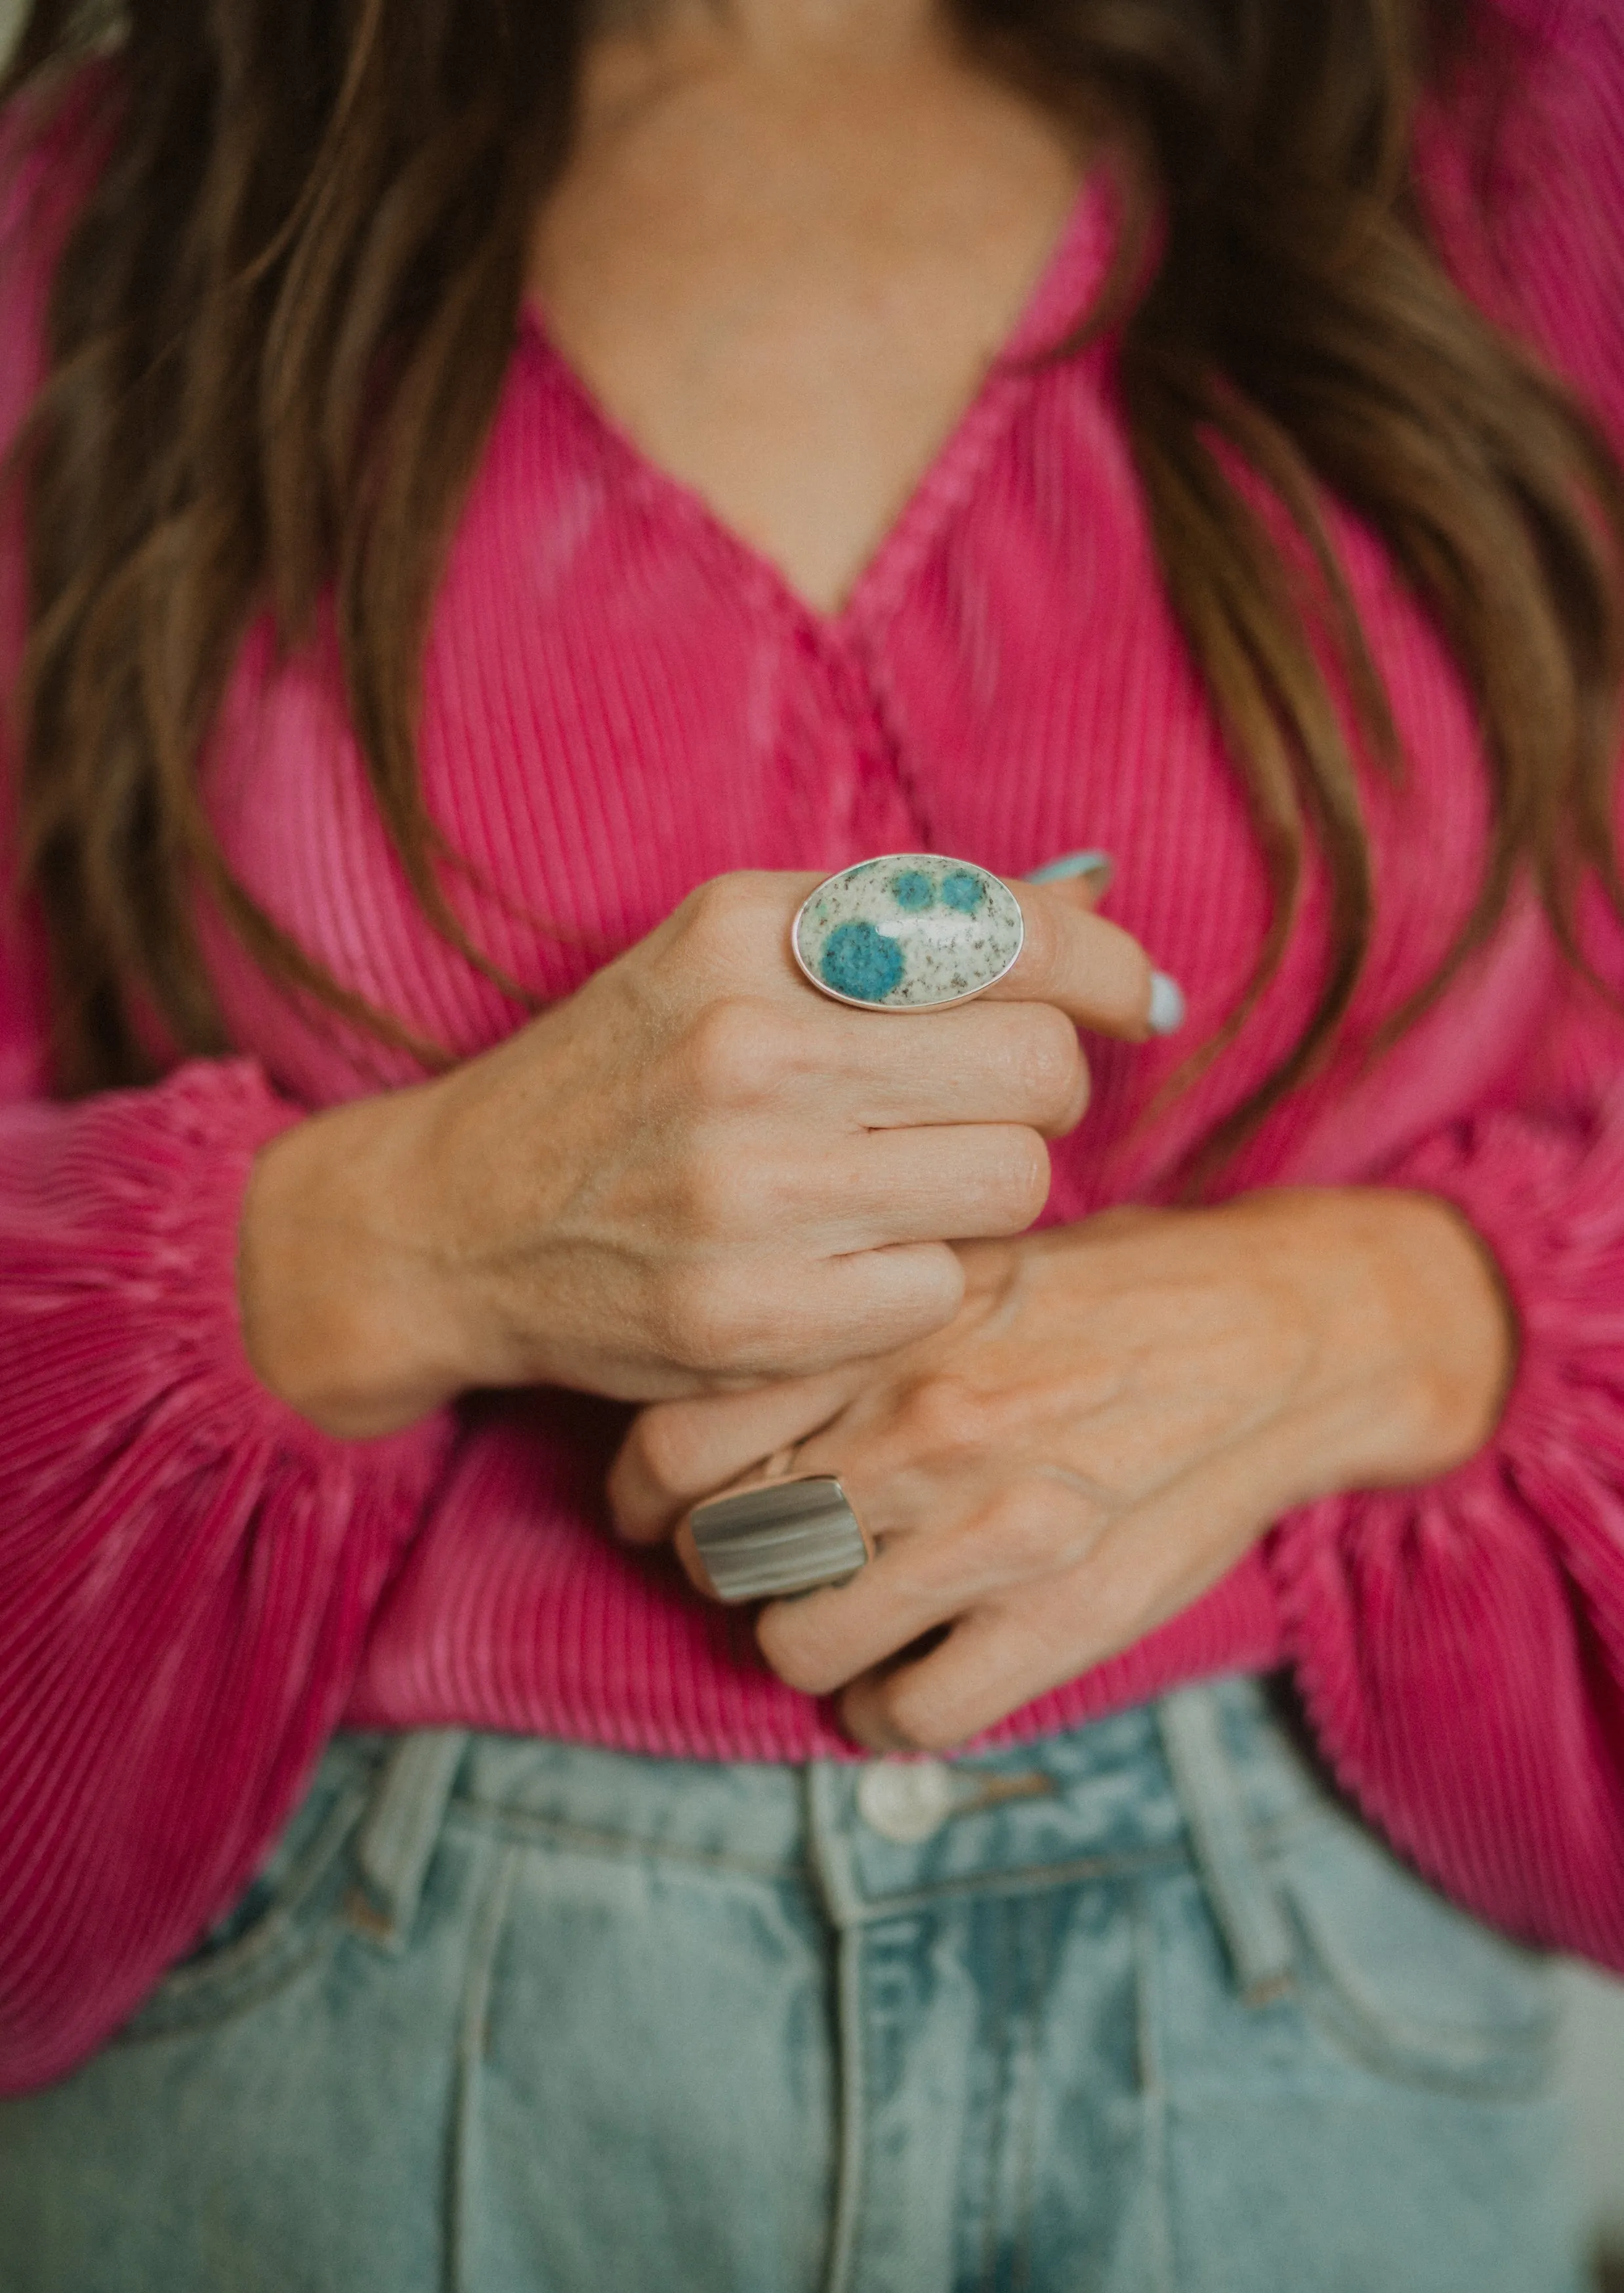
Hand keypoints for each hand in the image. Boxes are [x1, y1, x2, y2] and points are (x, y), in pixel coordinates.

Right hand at [239, 867, 1159, 1435]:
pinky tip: (851, 1262)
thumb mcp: (729, 952)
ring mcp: (746, 1192)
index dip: (1107, 971)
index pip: (1007, 933)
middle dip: (1041, 1092)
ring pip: (1014, 1186)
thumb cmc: (625, 1077)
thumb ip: (903, 923)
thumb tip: (1096, 907)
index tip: (1137, 1002)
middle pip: (1039, 1070)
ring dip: (986, 1190)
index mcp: (749, 932)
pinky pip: (941, 1290)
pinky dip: (919, 1280)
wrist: (454, 1221)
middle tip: (980, 1109)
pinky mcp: (746, 1319)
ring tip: (905, 1185)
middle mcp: (748, 1048)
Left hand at [608, 1189, 1513, 1748]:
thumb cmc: (1103, 1293)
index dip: (643, 1491)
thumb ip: (840, 1321)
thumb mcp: (954, 1263)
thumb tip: (710, 1380)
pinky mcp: (1062, 1617)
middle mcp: (920, 1430)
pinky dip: (884, 1707)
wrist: (1278, 1333)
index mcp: (882, 1334)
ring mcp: (991, 1530)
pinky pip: (906, 1712)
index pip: (675, 1442)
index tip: (658, 1506)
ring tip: (838, 1613)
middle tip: (756, 1559)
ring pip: (794, 1643)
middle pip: (720, 1549)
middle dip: (721, 1569)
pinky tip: (906, 1669)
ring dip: (799, 1642)